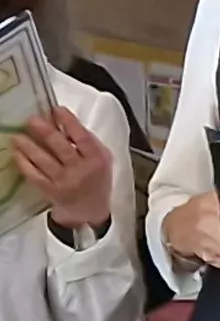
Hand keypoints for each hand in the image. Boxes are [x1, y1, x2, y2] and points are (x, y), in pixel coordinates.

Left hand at [13, 107, 116, 229]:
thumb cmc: (97, 180)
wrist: (91, 211)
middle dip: (44, 131)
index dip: (69, 122)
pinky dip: (24, 163)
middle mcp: (81, 170)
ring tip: (17, 135)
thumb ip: (87, 142)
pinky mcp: (51, 191)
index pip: (82, 137)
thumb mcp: (102, 159)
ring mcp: (65, 181)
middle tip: (31, 120)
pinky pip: (34, 174)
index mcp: (97, 159)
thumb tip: (63, 122)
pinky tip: (17, 153)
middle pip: (60, 147)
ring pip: (44, 160)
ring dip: (28, 146)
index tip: (56, 110)